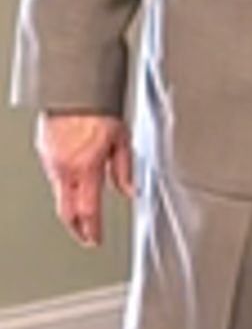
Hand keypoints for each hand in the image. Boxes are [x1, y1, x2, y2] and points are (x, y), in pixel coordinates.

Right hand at [35, 112, 134, 246]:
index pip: (88, 210)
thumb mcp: (122, 138)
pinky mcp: (44, 152)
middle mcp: (65, 169)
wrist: (73, 88)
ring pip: (59, 194)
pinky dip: (64, 184)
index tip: (96, 239)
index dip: (92, 230)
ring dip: (70, 205)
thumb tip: (130, 191)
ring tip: (83, 210)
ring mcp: (51, 161)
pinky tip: (73, 181)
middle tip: (86, 234)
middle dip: (77, 228)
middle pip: (66, 212)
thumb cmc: (99, 108)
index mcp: (86, 168)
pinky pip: (54, 175)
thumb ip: (124, 169)